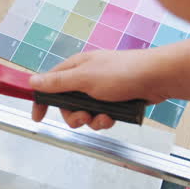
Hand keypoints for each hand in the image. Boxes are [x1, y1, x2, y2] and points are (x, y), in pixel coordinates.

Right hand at [29, 49, 163, 128]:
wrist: (157, 78)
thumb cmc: (122, 72)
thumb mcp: (84, 78)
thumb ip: (58, 82)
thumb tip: (33, 81)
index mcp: (76, 68)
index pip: (50, 84)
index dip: (43, 100)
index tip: (38, 116)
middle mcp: (86, 78)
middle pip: (68, 105)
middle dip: (75, 116)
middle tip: (84, 118)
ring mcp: (100, 90)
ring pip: (85, 113)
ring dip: (93, 120)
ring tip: (105, 118)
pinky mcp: (114, 100)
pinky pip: (101, 116)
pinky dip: (106, 120)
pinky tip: (114, 118)